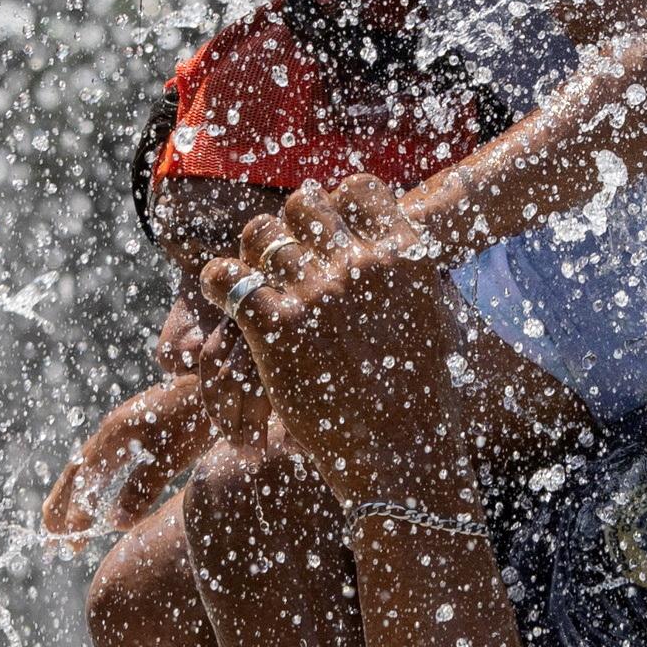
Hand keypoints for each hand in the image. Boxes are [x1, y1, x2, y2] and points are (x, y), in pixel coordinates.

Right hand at [39, 331, 259, 540]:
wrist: (214, 382)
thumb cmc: (197, 418)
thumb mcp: (173, 456)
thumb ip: (143, 488)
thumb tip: (116, 523)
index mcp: (115, 436)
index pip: (84, 481)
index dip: (76, 512)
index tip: (71, 541)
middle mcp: (111, 431)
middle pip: (75, 473)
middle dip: (59, 507)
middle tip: (49, 540)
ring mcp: (120, 428)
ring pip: (85, 466)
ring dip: (71, 496)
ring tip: (61, 524)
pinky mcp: (133, 429)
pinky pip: (101, 461)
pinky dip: (90, 483)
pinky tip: (94, 496)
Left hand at [201, 177, 476, 507]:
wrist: (400, 456)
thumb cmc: (418, 397)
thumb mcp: (429, 319)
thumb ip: (402, 275)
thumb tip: (381, 243)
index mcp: (406, 256)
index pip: (358, 189)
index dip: (336, 204)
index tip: (327, 228)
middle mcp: (362, 264)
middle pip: (303, 205)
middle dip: (291, 227)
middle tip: (287, 259)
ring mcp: (317, 292)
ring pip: (261, 236)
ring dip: (254, 255)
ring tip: (256, 282)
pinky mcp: (276, 326)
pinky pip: (226, 277)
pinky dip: (218, 282)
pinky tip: (224, 297)